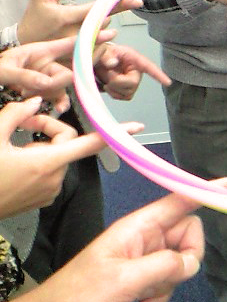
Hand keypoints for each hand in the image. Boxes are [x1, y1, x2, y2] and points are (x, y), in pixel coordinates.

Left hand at [0, 30, 117, 112]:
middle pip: (72, 67)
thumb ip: (24, 75)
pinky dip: (60, 103)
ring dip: (55, 92)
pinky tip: (57, 107)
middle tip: (49, 83)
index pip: (71, 43)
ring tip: (29, 93)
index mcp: (42, 50)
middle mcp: (50, 64)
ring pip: (66, 85)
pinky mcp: (47, 92)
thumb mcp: (3, 68)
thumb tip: (45, 82)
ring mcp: (49, 78)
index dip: (90, 38)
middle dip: (66, 77)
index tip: (109, 34)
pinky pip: (60, 97)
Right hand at [0, 96, 142, 217]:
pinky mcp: (41, 200)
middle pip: (65, 143)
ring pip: (55, 156)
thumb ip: (15, 115)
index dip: (115, 134)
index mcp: (48, 163)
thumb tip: (34, 101)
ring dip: (39, 145)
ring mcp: (49, 191)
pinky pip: (48, 172)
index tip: (138, 126)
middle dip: (47, 128)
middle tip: (21, 122)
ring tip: (10, 145)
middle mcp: (55, 178)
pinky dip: (36, 161)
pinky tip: (13, 163)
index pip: (90, 144)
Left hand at [0, 193, 204, 301]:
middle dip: (184, 260)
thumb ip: (164, 267)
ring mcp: (143, 256)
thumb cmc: (80, 296)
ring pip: (179, 260)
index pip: (177, 201)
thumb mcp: (124, 281)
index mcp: (138, 227)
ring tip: (144, 300)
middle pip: (186, 234)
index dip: (202, 192)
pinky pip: (167, 278)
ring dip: (169, 284)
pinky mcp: (141, 275)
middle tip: (169, 279)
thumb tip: (191, 263)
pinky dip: (161, 295)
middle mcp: (144, 237)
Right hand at [17, 0, 142, 44]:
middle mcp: (74, 36)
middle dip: (105, 15)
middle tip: (94, 13)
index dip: (118, 4)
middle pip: (105, 24)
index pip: (97, 9)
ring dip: (102, 28)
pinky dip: (101, 43)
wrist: (26, 43)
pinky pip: (101, 52)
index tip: (138, 1)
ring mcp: (78, 51)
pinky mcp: (80, 62)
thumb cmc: (36, 16)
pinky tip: (92, 38)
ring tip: (83, 25)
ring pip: (105, 37)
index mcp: (65, 18)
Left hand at [94, 42, 171, 100]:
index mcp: (134, 59)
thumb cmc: (104, 53)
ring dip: (115, 88)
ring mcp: (132, 81)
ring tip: (107, 78)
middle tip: (108, 74)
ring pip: (128, 93)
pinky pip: (124, 97)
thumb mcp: (104, 50)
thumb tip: (112, 64)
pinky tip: (109, 86)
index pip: (149, 67)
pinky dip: (114, 94)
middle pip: (133, 83)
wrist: (96, 61)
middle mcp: (136, 71)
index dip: (159, 75)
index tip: (168, 82)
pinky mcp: (126, 90)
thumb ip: (106, 55)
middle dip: (117, 82)